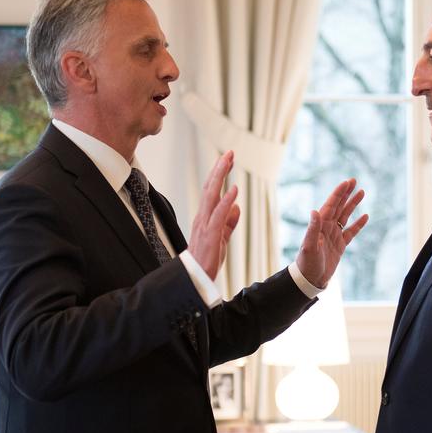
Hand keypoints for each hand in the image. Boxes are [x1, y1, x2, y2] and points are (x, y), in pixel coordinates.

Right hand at [188, 150, 240, 279]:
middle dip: (219, 169)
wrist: (195, 279)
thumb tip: (236, 207)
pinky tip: (234, 190)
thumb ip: (229, 222)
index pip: (212, 191)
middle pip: (210, 188)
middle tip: (229, 152)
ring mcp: (205, 225)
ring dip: (220, 177)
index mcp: (205, 217)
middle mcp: (202, 217)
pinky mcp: (210, 236)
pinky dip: (225, 201)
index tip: (228, 159)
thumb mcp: (222, 238)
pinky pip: (218, 215)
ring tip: (228, 161)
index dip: (220, 174)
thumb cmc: (207, 260)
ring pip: (211, 196)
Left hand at [295, 178, 367, 288]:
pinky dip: (358, 224)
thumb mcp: (309, 246)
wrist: (310, 279)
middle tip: (354, 181)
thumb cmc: (307, 263)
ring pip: (346, 216)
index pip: (331, 205)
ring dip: (353, 205)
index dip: (339, 193)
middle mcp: (327, 227)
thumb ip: (313, 229)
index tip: (347, 182)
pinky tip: (365, 216)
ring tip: (362, 193)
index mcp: (320, 225)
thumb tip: (314, 211)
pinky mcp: (340, 245)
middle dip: (346, 194)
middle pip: (339, 206)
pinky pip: (351, 232)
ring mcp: (334, 235)